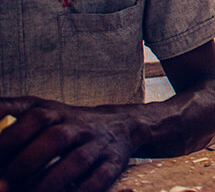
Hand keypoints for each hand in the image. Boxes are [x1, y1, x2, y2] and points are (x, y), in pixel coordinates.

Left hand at [0, 97, 135, 191]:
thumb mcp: (43, 114)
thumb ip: (14, 122)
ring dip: (49, 181)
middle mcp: (78, 125)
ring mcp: (98, 143)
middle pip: (55, 137)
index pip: (34, 114)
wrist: (121, 124)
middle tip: (0, 185)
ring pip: (78, 160)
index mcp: (55, 111)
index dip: (11, 135)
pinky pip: (100, 177)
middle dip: (25, 163)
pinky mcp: (114, 161)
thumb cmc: (68, 126)